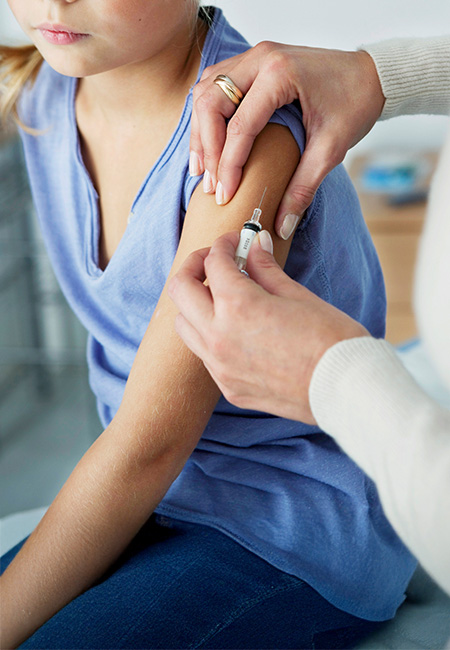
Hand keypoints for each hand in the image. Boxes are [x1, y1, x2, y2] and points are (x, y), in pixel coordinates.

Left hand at [168, 231, 367, 422]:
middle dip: (195, 266)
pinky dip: (210, 334)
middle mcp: (219, 336)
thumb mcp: (297, 295)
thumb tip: (255, 246)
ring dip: (195, 304)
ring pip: (184, 325)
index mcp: (237, 306)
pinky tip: (236, 329)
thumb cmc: (331, 339)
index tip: (238, 242)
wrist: (346, 388)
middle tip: (216, 261)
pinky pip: (204, 354)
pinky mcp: (228, 388)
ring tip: (222, 297)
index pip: (214, 262)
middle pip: (180, 290)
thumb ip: (266, 269)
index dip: (225, 244)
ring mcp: (220, 366)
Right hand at [190, 43, 384, 238]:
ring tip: (202, 169)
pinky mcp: (253, 63)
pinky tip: (209, 143)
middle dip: (206, 148)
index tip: (225, 195)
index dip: (227, 165)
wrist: (372, 75)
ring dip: (200, 131)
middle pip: (210, 102)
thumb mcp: (331, 150)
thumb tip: (281, 225)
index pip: (239, 126)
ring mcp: (254, 56)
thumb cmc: (355, 103)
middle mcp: (261, 58)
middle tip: (210, 184)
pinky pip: (215, 86)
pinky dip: (207, 116)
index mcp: (280, 74)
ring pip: (206, 91)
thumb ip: (303, 188)